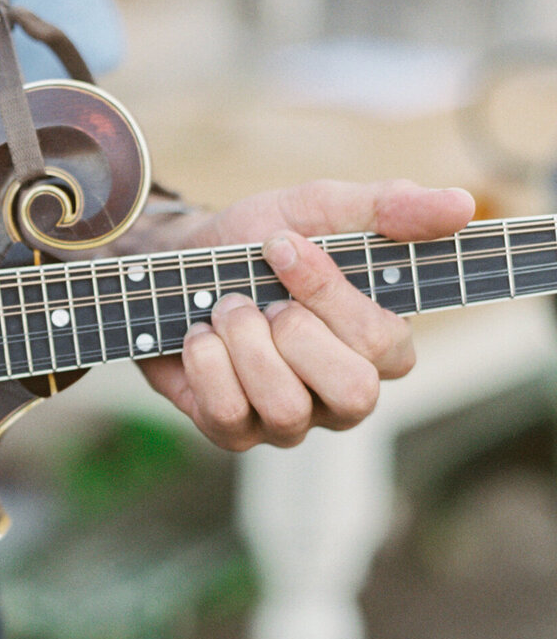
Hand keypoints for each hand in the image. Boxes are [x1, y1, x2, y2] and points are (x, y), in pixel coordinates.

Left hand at [136, 179, 474, 450]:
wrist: (177, 261)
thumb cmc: (259, 240)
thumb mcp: (320, 208)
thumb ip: (389, 208)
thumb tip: (461, 205)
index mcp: (379, 344)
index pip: (384, 342)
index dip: (329, 294)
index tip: (282, 245)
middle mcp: (343, 393)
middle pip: (354, 393)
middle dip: (294, 333)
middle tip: (258, 298)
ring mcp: (291, 420)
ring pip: (286, 409)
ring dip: (243, 344)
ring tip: (226, 311)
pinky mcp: (235, 433)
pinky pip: (228, 415)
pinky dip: (206, 363)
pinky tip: (200, 337)